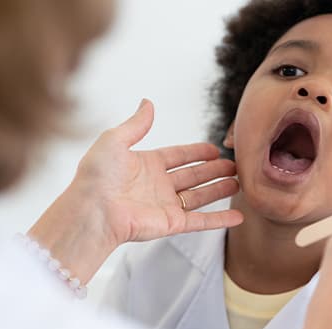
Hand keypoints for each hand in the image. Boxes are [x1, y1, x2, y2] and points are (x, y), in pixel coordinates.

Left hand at [28, 99, 242, 284]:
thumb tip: (148, 102)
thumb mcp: (114, 139)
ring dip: (219, 190)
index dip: (196, 152)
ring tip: (239, 182)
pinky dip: (220, 220)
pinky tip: (238, 216)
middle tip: (235, 165)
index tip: (215, 149)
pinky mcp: (171, 223)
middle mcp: (156, 185)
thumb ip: (136, 123)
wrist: (92, 210)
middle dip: (214, 170)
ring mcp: (165, 205)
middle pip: (192, 175)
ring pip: (200, 196)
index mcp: (144, 164)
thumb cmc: (96, 176)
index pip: (177, 156)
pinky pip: (201, 221)